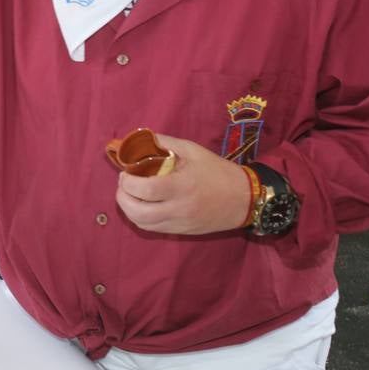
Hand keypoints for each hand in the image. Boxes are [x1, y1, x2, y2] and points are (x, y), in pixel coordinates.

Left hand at [114, 134, 251, 235]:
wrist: (245, 199)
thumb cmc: (218, 171)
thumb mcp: (193, 150)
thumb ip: (166, 143)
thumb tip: (142, 137)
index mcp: (182, 186)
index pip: (146, 190)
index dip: (128, 183)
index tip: (125, 172)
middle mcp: (179, 209)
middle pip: (139, 213)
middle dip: (123, 198)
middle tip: (124, 184)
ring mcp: (180, 223)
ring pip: (143, 224)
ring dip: (129, 210)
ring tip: (129, 194)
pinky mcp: (182, 231)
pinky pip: (153, 229)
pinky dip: (141, 219)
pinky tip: (141, 206)